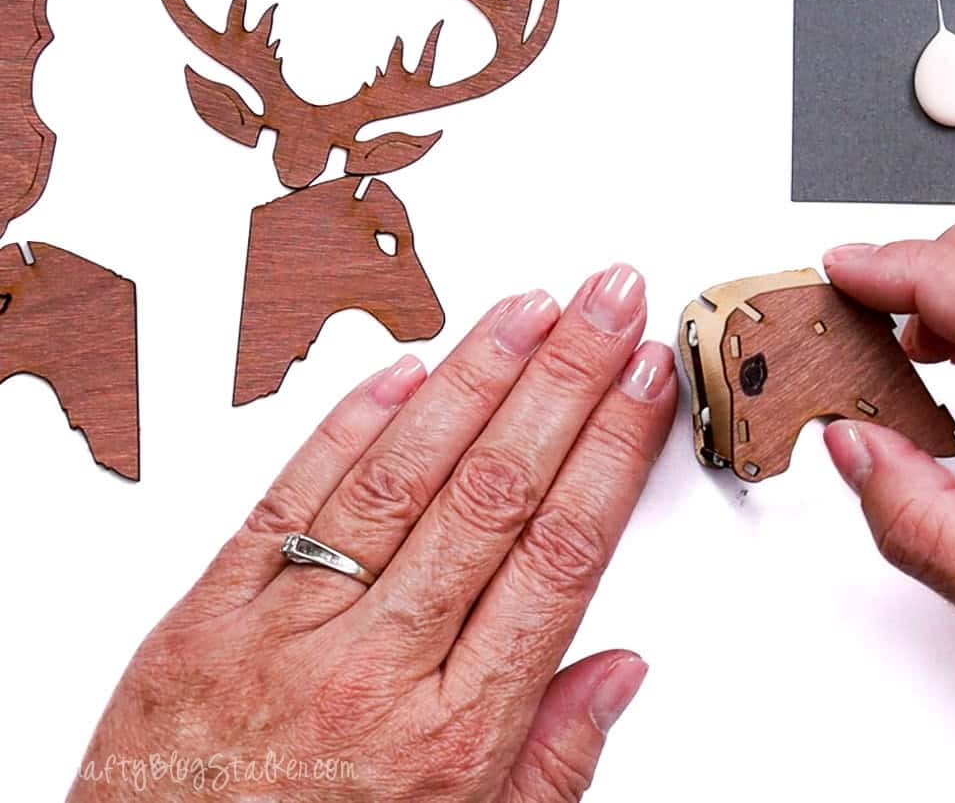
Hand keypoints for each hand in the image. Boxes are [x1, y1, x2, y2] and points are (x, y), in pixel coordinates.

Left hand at [70, 265, 675, 801]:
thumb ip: (556, 759)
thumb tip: (620, 670)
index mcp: (455, 732)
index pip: (560, 553)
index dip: (612, 450)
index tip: (646, 383)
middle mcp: (375, 667)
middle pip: (495, 490)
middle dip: (566, 378)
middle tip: (609, 300)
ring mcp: (285, 631)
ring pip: (400, 475)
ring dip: (474, 377)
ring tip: (529, 309)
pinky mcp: (205, 615)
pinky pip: (288, 501)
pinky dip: (348, 426)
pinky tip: (404, 372)